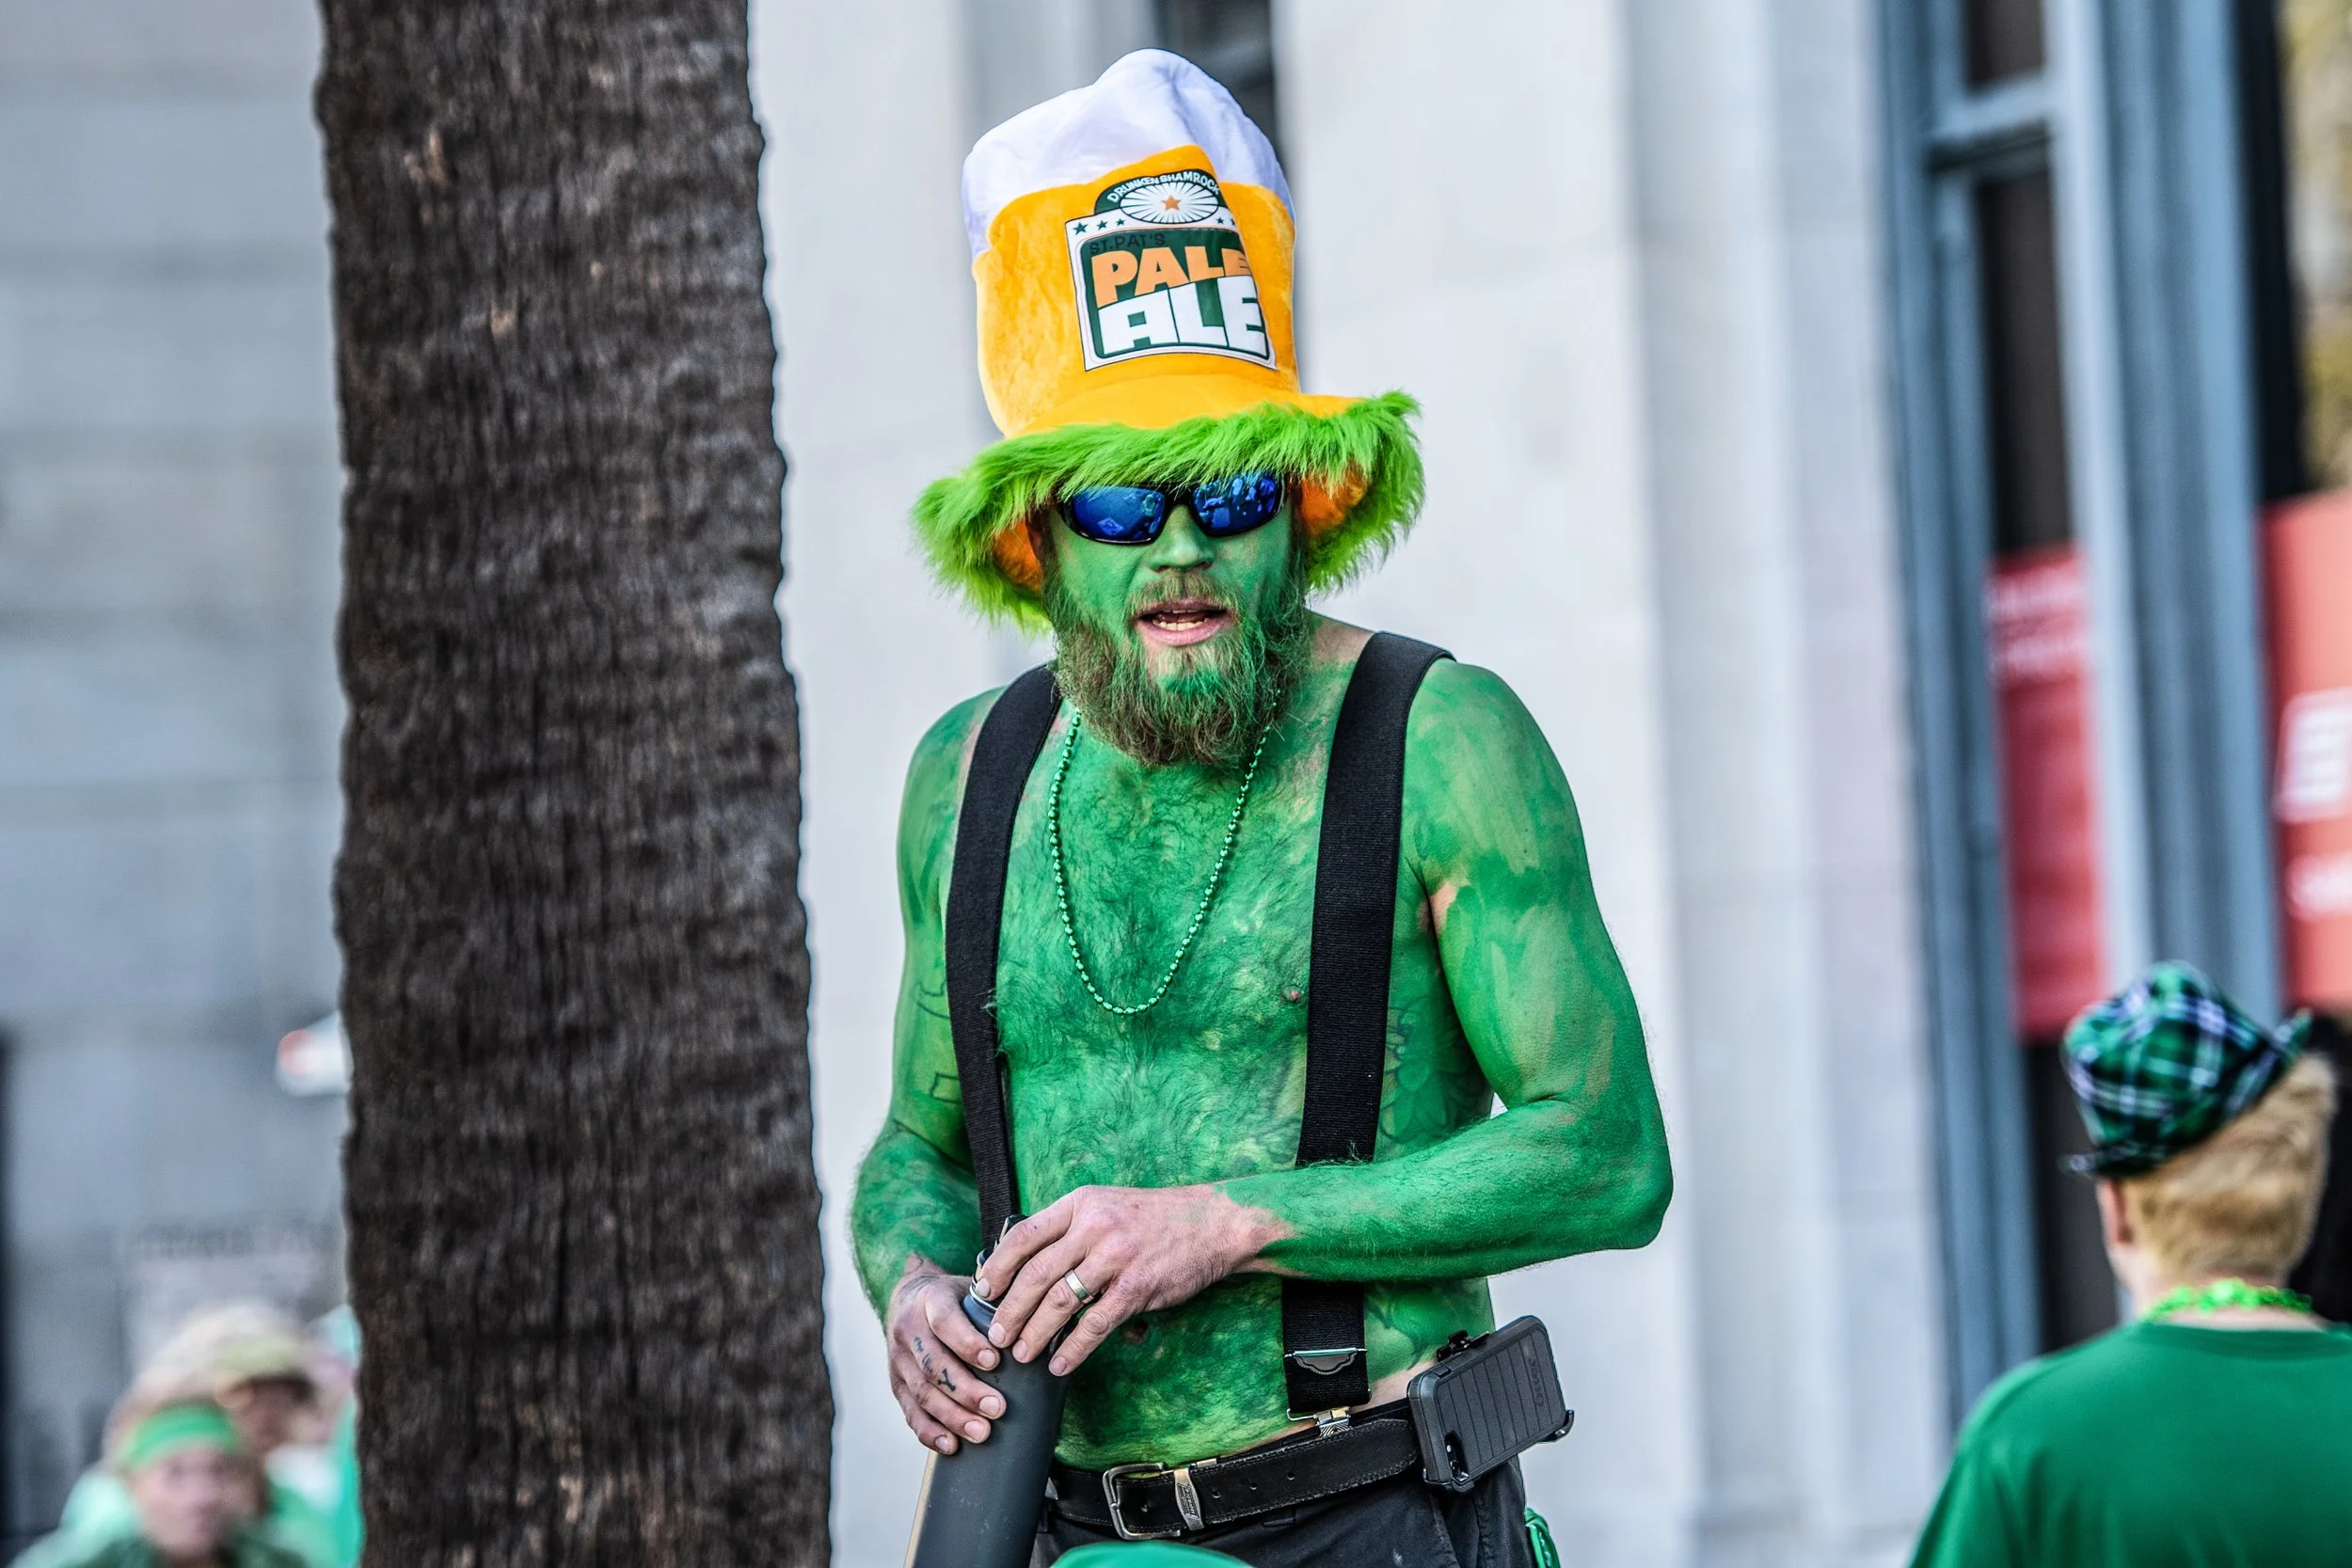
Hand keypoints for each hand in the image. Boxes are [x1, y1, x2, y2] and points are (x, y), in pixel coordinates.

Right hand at [886, 1259, 1003, 1453]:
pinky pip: (910, 1412)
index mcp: (929, 1300)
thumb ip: (998, 1302)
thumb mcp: (972, 1288)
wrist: (910, 1297)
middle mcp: (908, 1329)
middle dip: (966, 1390)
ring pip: (922, 1392)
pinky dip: (930, 1432)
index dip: (967, 1342)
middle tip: (998, 1408)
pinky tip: (951, 1445)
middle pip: (933, 1365)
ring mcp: (898, 1359)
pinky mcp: (896, 1384)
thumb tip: (1048, 1322)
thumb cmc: (955, 1298)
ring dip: (952, 1416)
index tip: (994, 1360)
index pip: (944, 1321)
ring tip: (981, 1432)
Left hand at [975, 1183, 1281, 1376]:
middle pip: (1035, 1273)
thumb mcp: (1106, 1206)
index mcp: (1080, 1203)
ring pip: (1060, 1301)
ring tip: (1021, 1354)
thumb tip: (1026, 1264)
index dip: (996, 1268)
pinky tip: (1059, 1365)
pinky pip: (1095, 1324)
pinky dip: (1073, 1349)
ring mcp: (1116, 1257)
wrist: (1213, 1223)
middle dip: (1010, 1309)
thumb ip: (1070, 1228)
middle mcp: (1094, 1226)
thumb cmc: (1155, 1219)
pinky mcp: (1137, 1287)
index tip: (981, 1293)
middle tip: (995, 1336)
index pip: (1023, 1235)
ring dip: (1035, 1332)